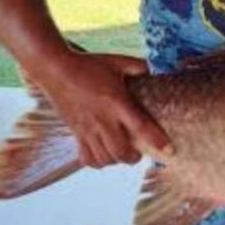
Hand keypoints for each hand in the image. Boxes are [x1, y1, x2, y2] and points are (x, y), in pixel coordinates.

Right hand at [23, 48, 171, 168]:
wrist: (56, 70)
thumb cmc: (89, 64)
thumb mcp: (117, 62)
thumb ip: (139, 66)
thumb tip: (158, 69)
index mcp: (116, 101)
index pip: (140, 126)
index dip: (156, 140)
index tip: (168, 149)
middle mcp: (102, 119)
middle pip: (121, 152)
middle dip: (134, 157)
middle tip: (140, 152)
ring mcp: (87, 128)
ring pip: (105, 159)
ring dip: (117, 160)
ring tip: (123, 153)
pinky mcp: (76, 133)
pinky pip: (87, 158)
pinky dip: (98, 162)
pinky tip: (104, 154)